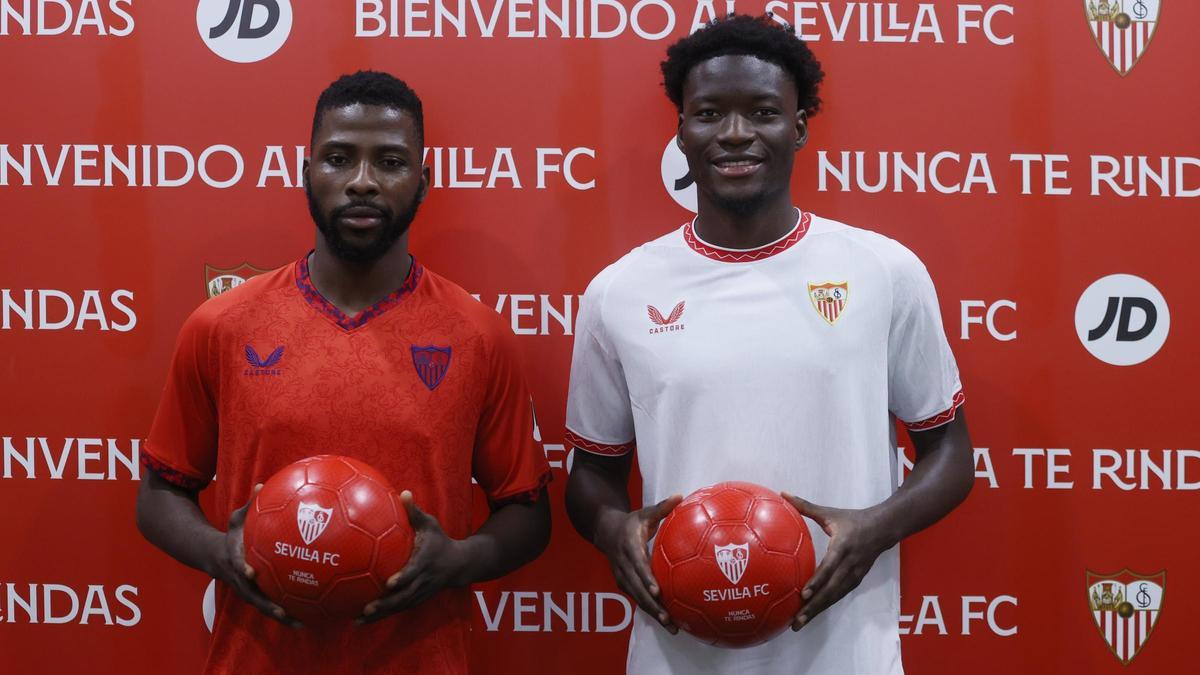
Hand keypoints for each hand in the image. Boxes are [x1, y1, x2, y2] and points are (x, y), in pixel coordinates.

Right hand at [213, 484, 299, 626]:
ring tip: (301, 624)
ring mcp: (248, 591)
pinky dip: (286, 611)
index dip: (243, 570)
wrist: (213, 557)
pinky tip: (307, 616)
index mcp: (236, 562)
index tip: (251, 572)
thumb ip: (250, 504)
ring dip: (280, 616)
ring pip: (263, 607)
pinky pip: (271, 604)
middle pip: (253, 597)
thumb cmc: (231, 535)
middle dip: (267, 606)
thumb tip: (263, 484)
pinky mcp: (256, 595)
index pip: (238, 567)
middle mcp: (242, 581)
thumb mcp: (236, 519)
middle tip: (285, 612)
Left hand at [358, 491, 465, 623]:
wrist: (459, 565)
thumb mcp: (431, 524)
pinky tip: (362, 620)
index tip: (389, 583)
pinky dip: (382, 616)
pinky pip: (398, 609)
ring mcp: (420, 593)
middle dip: (386, 604)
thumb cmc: (440, 541)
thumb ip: (415, 511)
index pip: (414, 572)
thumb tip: (403, 492)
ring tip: (358, 620)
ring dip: (380, 615)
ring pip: (399, 606)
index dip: (403, 578)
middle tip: (366, 608)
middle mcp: (423, 581)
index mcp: (425, 562)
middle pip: (404, 596)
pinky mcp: (416, 599)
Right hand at [593, 495, 682, 632]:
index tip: (658, 591)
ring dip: (653, 613)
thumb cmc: (631, 522)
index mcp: (629, 547)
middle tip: (668, 618)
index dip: (647, 579)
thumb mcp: (644, 512)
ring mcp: (621, 576)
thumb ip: (662, 507)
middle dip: (652, 605)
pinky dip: (650, 610)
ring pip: (637, 598)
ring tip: (671, 627)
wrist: (605, 531)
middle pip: (637, 589)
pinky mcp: (623, 583)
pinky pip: (637, 598)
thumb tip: (680, 495)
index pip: (638, 566)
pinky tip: (667, 620)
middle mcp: (623, 565)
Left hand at [782, 493, 893, 630]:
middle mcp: (850, 565)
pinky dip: (825, 606)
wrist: (883, 529)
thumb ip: (805, 506)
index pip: (829, 567)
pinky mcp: (856, 581)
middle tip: (795, 621)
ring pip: (834, 597)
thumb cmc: (852, 520)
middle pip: (830, 590)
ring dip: (817, 611)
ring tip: (798, 624)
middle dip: (813, 607)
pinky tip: (811, 614)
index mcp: (843, 547)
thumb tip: (783, 493)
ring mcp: (855, 575)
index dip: (817, 582)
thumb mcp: (830, 512)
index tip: (803, 594)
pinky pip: (838, 596)